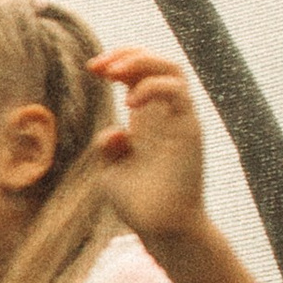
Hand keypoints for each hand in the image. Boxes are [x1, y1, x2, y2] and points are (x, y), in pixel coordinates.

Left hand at [90, 45, 207, 245]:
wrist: (161, 229)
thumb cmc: (138, 204)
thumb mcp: (111, 171)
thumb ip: (108, 147)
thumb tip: (114, 132)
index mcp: (146, 119)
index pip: (139, 73)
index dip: (118, 61)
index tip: (92, 68)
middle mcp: (165, 114)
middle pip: (158, 62)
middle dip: (128, 53)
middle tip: (100, 66)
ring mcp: (180, 119)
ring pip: (173, 69)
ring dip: (142, 61)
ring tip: (115, 73)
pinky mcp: (190, 130)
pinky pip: (179, 92)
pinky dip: (153, 87)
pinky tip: (130, 103)